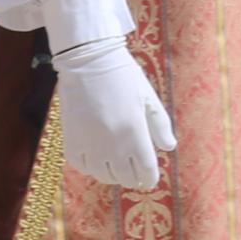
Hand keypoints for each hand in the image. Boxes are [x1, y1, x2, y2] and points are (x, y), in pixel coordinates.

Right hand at [52, 37, 178, 190]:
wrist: (87, 61)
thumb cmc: (123, 76)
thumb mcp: (148, 98)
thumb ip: (160, 125)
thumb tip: (168, 147)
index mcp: (135, 134)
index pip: (146, 171)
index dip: (149, 178)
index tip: (149, 178)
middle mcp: (113, 145)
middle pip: (125, 178)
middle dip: (132, 177)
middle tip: (132, 169)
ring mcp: (90, 145)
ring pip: (103, 176)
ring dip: (112, 173)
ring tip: (114, 163)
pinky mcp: (71, 141)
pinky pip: (82, 166)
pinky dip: (91, 166)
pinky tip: (95, 156)